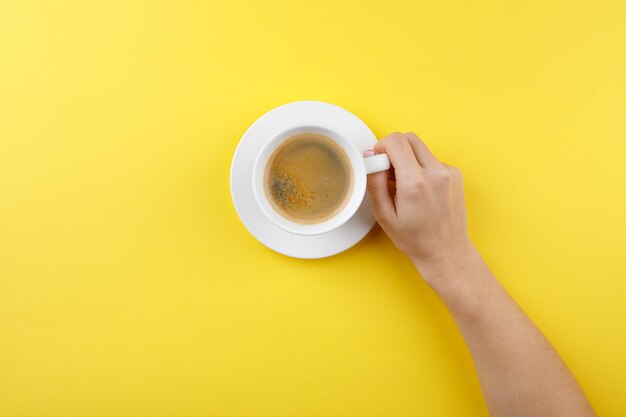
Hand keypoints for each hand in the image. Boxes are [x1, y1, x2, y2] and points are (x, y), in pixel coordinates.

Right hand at [366, 132, 472, 280]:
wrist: (446, 251)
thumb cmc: (416, 239)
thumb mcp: (384, 215)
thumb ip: (374, 182)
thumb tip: (371, 158)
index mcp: (415, 183)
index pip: (396, 141)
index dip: (381, 147)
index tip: (378, 162)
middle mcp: (436, 173)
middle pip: (409, 138)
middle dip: (394, 149)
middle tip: (388, 171)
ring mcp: (449, 172)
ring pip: (420, 148)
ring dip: (408, 159)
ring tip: (404, 185)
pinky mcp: (455, 174)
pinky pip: (432, 159)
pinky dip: (421, 168)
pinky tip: (419, 190)